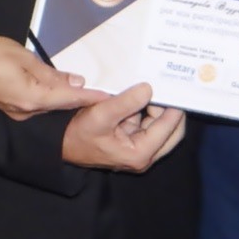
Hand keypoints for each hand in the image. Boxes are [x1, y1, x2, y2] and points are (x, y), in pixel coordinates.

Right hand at [0, 34, 107, 119]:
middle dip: (83, 100)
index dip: (92, 98)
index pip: (70, 99)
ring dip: (68, 98)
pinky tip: (61, 89)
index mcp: (31, 98)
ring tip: (90, 91)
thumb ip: (50, 71)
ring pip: (50, 105)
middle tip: (107, 93)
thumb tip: (75, 80)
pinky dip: (52, 97)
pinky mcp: (9, 105)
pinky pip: (37, 103)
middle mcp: (25, 110)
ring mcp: (16, 110)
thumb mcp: (22, 57)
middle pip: (61, 105)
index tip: (113, 98)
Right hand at [62, 82, 185, 171]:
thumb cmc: (80, 134)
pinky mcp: (134, 140)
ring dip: (155, 106)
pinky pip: (147, 122)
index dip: (175, 105)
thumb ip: (125, 102)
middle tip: (166, 84)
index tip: (175, 85)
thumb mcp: (100, 115)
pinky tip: (138, 93)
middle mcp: (145, 154)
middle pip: (172, 129)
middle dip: (169, 107)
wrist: (63, 144)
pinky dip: (145, 108)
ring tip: (151, 85)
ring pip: (160, 124)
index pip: (170, 127)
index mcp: (141, 152)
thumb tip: (149, 88)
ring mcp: (140, 148)